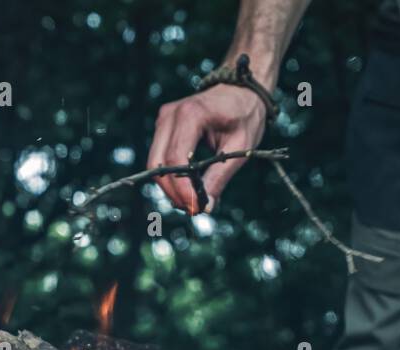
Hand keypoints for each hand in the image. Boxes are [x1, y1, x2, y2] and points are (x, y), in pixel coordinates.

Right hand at [147, 84, 266, 213]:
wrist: (240, 91)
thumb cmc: (244, 115)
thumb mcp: (240, 148)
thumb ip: (220, 177)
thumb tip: (206, 207)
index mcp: (191, 115)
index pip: (176, 159)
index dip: (182, 189)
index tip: (195, 208)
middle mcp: (170, 115)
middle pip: (158, 164)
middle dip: (173, 192)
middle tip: (194, 209)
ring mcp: (164, 119)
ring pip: (155, 163)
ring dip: (170, 187)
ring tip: (192, 201)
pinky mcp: (163, 126)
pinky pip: (160, 157)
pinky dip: (170, 176)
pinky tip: (188, 188)